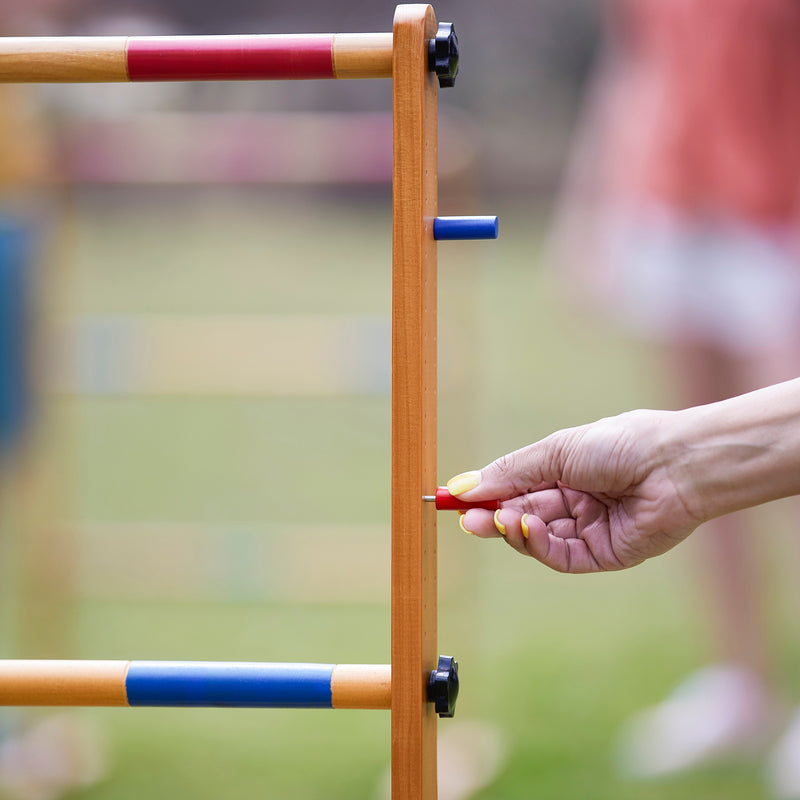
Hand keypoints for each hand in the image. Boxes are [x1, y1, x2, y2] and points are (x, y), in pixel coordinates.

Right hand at [448, 410, 702, 572]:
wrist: (673, 464)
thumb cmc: (619, 444)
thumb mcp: (555, 451)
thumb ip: (511, 472)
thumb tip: (464, 486)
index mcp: (565, 471)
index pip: (516, 487)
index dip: (486, 494)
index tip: (454, 498)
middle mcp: (574, 501)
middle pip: (522, 515)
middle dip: (492, 516)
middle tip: (467, 519)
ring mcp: (588, 529)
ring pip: (537, 538)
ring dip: (514, 530)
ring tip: (500, 518)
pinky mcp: (603, 554)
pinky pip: (560, 556)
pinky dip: (538, 545)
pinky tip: (527, 527)